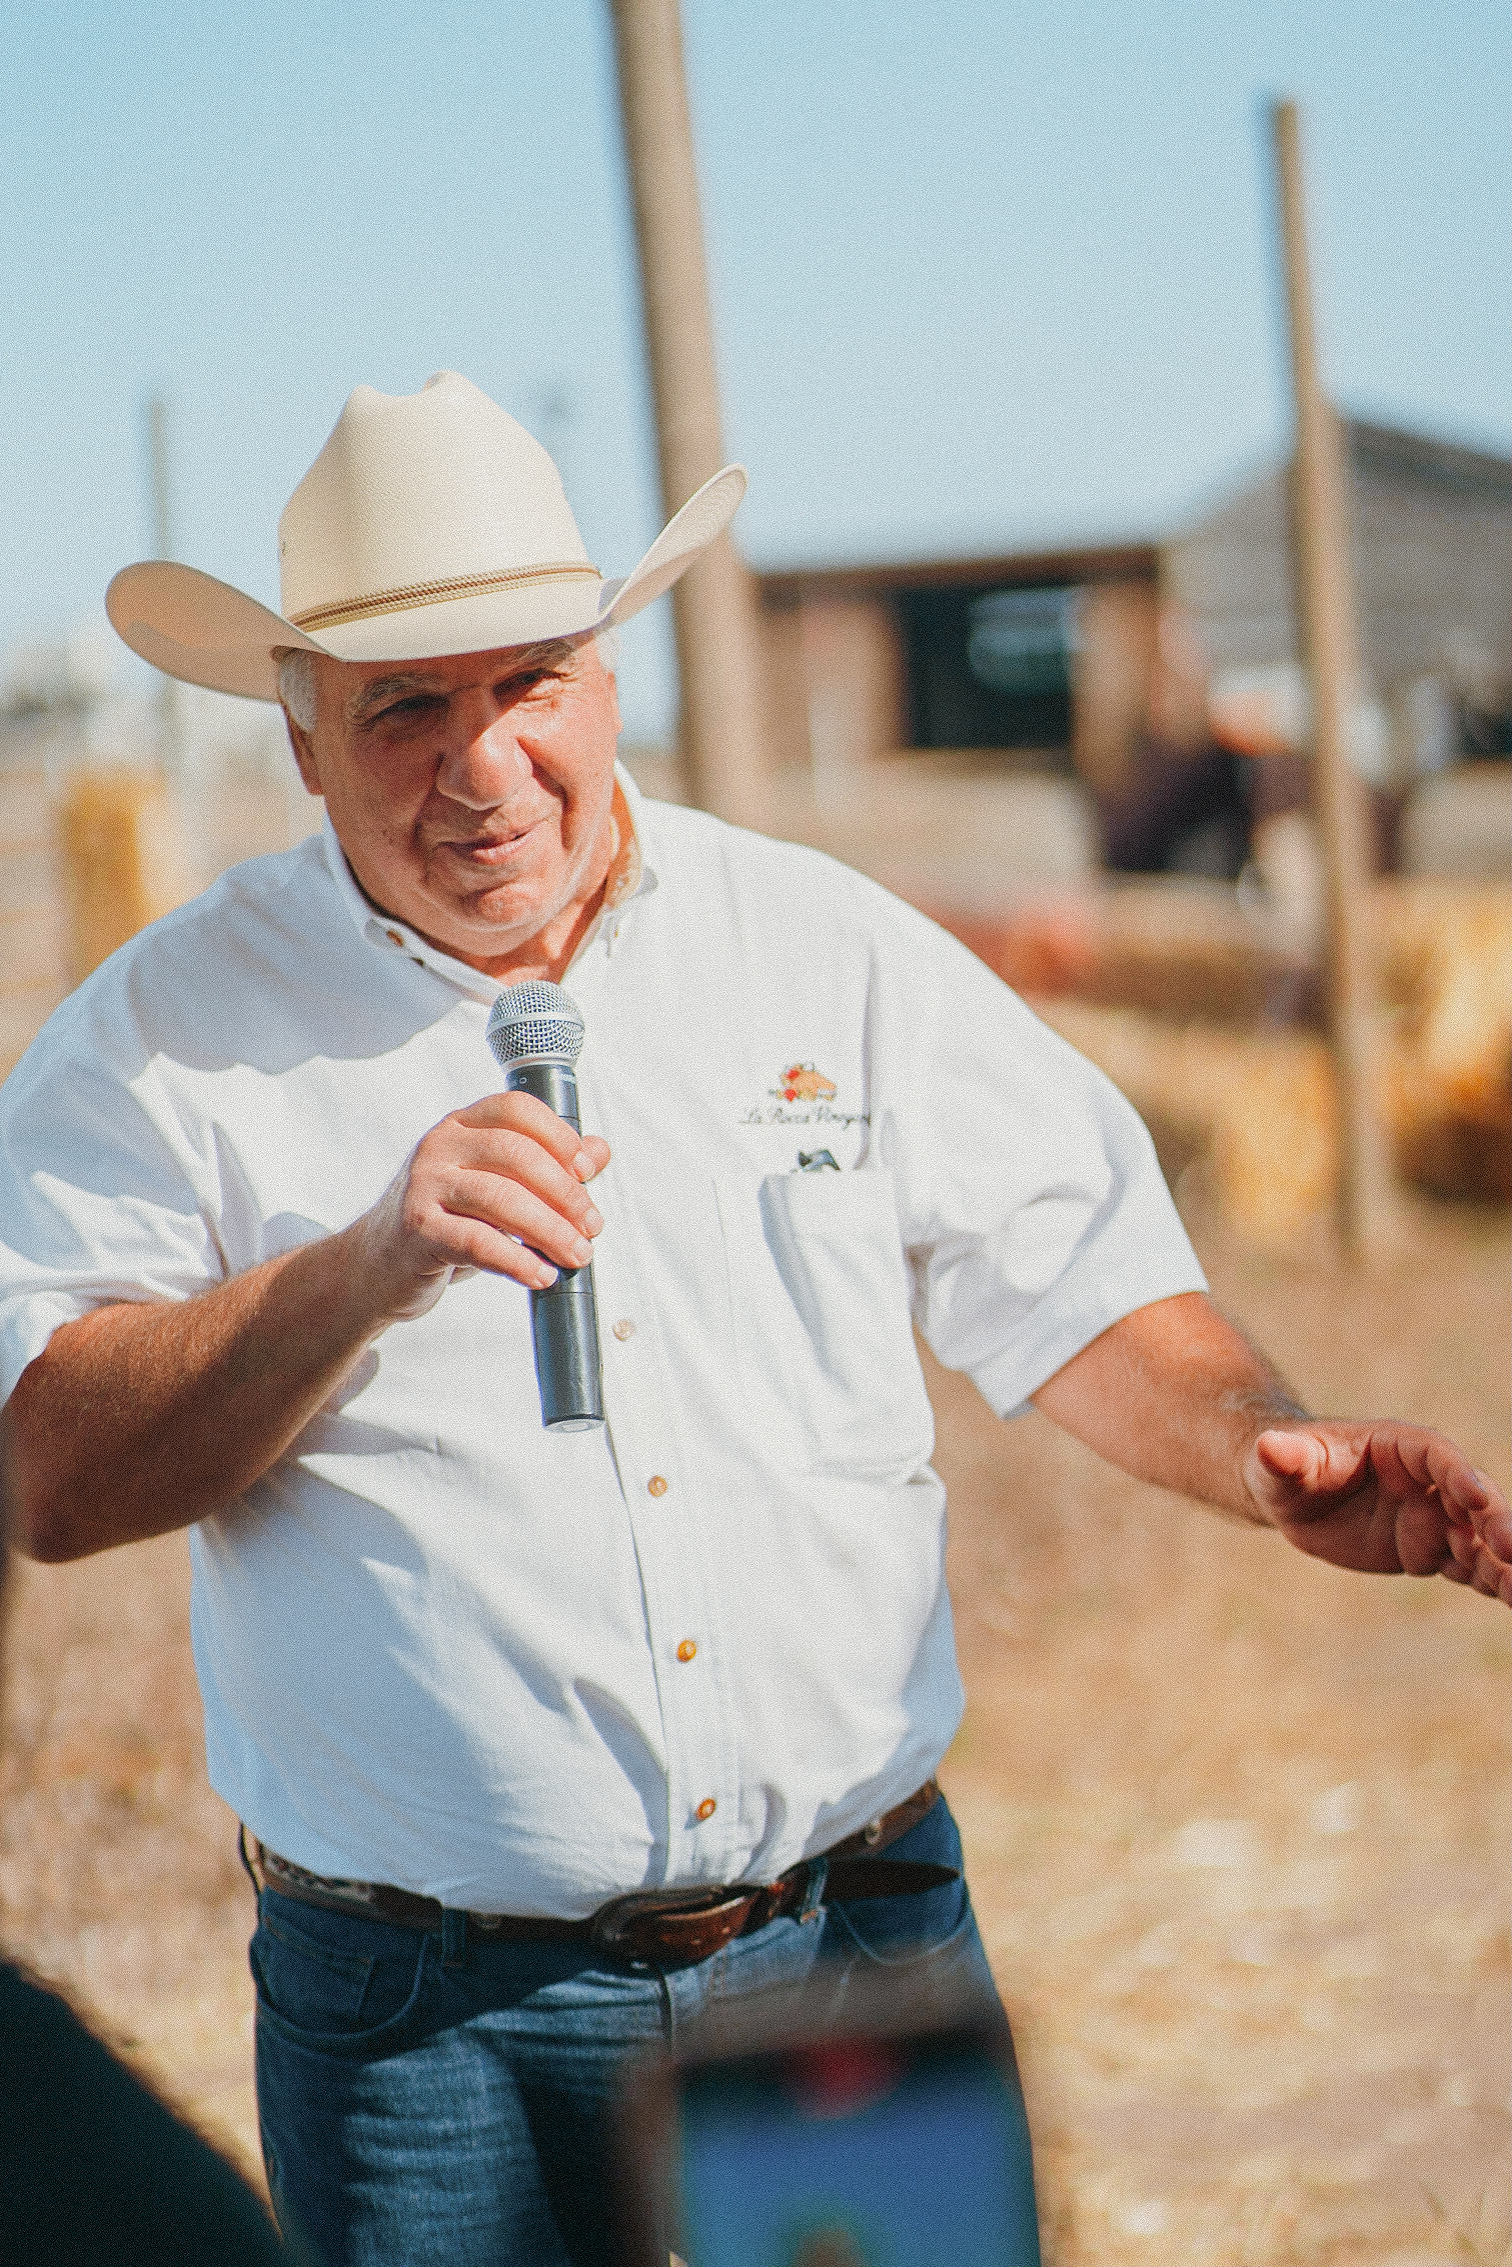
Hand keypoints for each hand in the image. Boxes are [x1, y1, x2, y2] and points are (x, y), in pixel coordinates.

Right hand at [351, 1091, 609, 1319]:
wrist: (376, 1265)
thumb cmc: (445, 1222)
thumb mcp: (496, 1188)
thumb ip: (546, 1167)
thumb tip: (599, 1152)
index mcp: (461, 1125)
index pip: (516, 1110)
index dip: (559, 1137)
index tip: (587, 1172)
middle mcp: (439, 1145)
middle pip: (515, 1154)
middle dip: (565, 1193)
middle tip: (591, 1226)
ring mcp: (423, 1185)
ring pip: (500, 1199)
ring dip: (550, 1231)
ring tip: (576, 1255)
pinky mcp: (417, 1229)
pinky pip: (478, 1242)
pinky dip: (518, 1261)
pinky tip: (541, 1275)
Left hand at [1246, 1421, 1511, 1605]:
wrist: (1293, 1495)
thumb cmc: (1285, 1466)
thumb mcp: (1277, 1461)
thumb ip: (1283, 1456)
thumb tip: (1269, 1449)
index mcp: (1398, 1446)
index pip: (1437, 1456)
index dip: (1459, 1476)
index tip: (1477, 1500)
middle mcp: (1427, 1481)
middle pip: (1473, 1498)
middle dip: (1496, 1522)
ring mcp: (1433, 1517)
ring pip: (1479, 1539)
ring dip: (1504, 1562)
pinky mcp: (1431, 1551)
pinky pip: (1469, 1568)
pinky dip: (1494, 1583)